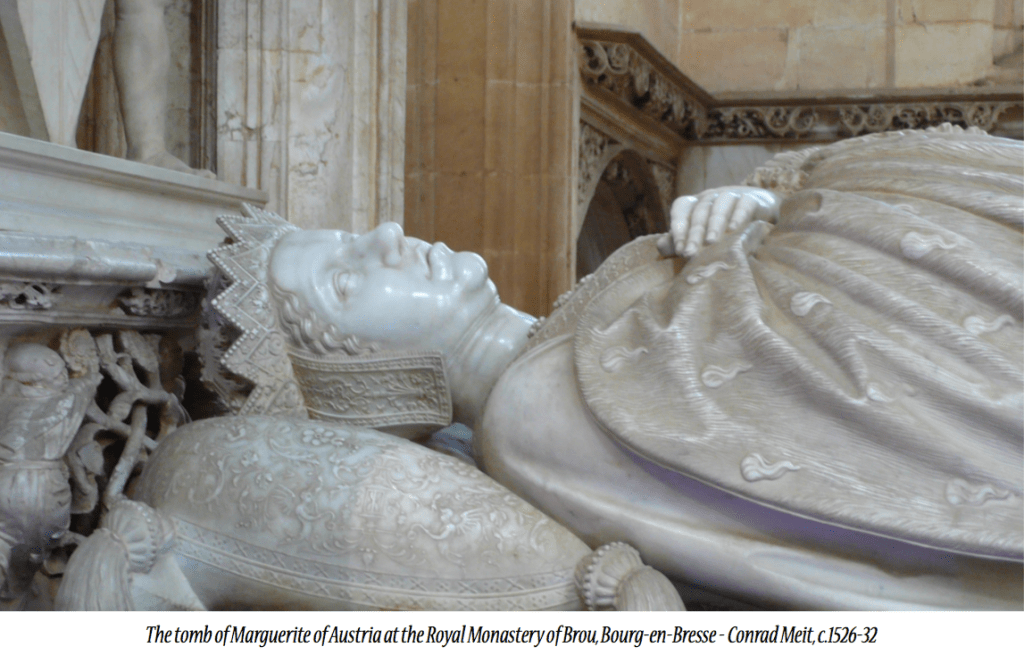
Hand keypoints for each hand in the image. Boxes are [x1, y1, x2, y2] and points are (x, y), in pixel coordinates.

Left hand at [657, 186, 778, 257]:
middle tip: (690, 253)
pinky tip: (734, 228)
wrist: (761, 213)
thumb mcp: (702, 235)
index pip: (681, 209)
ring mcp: (732, 195)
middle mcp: (711, 196)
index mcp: (696, 203)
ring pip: (719, 206)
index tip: (678, 249)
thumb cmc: (725, 228)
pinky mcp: (752, 198)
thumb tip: (661, 246)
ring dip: (714, 223)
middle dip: (694, 233)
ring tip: (710, 241)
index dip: (678, 227)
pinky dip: (738, 215)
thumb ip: (682, 240)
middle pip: (699, 211)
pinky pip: (744, 204)